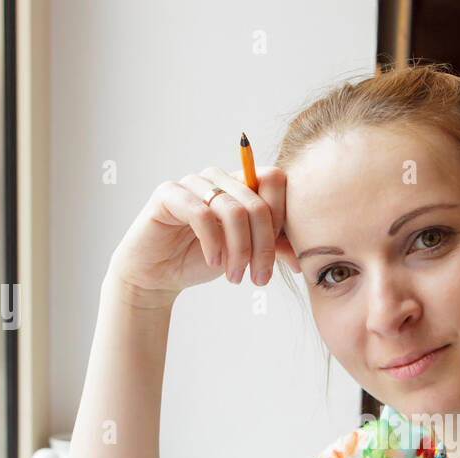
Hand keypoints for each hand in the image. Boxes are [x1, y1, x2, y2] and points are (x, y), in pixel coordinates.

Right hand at [104, 165, 299, 306]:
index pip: (274, 181)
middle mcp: (218, 177)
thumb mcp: (246, 253)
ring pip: (234, 210)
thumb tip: (300, 256)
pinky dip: (214, 243)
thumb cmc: (203, 260)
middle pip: (258, 201)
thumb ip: (272, 245)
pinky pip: (202, 214)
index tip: (278, 258)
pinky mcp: (168, 194)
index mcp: (240, 184)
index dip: (281, 220)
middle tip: (259, 278)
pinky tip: (214, 263)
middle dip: (263, 246)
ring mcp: (193, 182)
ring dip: (240, 250)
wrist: (158, 275)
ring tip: (236, 276)